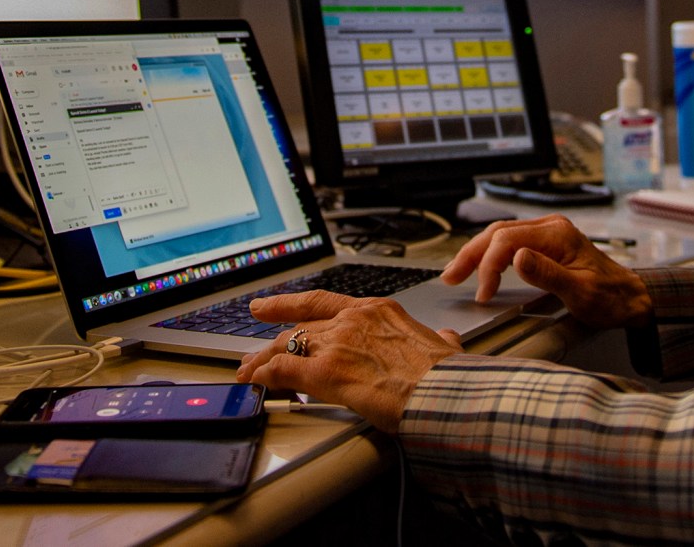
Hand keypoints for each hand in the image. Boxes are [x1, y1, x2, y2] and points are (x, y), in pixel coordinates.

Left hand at [234, 292, 460, 433]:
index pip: (322, 301)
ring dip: (263, 360)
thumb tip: (445, 338)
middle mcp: (351, 320)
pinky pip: (283, 370)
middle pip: (300, 327)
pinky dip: (266, 375)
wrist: (441, 393)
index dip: (290, 303)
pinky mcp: (325, 372)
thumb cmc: (445, 376)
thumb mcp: (444, 346)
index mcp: (377, 310)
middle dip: (272, 341)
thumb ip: (438, 339)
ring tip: (248, 371)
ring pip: (286, 345)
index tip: (268, 305)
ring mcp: (336, 344)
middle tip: (254, 352)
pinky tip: (258, 382)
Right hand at [441, 214, 653, 329]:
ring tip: (456, 272)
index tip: (483, 293)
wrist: (632, 298)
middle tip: (450, 276)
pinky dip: (490, 254)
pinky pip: (510, 241)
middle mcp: (551, 228)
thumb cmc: (610, 298)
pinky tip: (480, 266)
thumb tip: (517, 258)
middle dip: (471, 254)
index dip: (489, 266)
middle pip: (498, 232)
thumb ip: (548, 274)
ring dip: (476, 253)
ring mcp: (548, 233)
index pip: (508, 240)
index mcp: (558, 234)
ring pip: (501, 235)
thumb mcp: (580, 292)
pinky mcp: (546, 243)